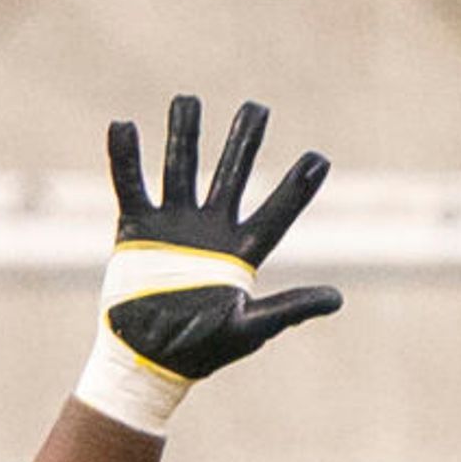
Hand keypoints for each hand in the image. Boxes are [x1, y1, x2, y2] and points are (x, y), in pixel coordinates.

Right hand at [73, 93, 341, 436]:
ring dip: (184, 135)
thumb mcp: (249, 330)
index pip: (276, 213)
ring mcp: (173, 225)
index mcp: (241, 253)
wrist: (149, 361)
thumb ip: (288, 310)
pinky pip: (129, 184)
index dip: (298, 188)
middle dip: (243, 142)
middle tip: (256, 108)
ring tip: (187, 100)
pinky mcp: (137, 229)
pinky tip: (123, 125)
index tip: (320, 159)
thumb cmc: (203, 351)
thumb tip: (337, 299)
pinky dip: (125, 157)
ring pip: (180, 168)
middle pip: (231, 175)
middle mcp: (210, 230)